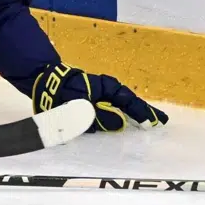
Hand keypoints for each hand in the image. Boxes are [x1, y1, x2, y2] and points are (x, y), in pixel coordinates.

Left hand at [32, 63, 167, 132]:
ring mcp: (99, 95)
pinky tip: (124, 122)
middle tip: (160, 121)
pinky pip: (109, 109)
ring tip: (147, 123)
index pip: (130, 102)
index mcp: (107, 88)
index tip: (156, 123)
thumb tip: (121, 123)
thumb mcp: (82, 107)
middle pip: (128, 103)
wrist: (44, 81)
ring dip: (132, 114)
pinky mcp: (90, 101)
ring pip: (119, 106)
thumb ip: (102, 117)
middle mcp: (106, 90)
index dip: (143, 113)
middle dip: (143, 113)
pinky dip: (118, 115)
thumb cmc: (63, 92)